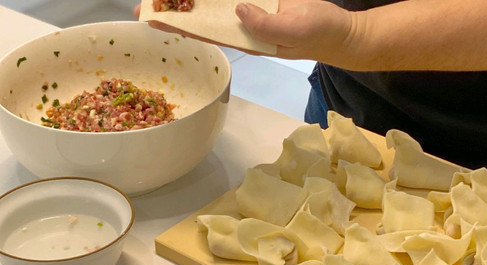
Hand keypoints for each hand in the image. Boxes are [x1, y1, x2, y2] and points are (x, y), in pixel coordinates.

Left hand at [134, 0, 355, 61]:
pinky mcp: (260, 0)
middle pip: (201, 17)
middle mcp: (241, 25)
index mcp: (245, 39)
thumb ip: (264, 25)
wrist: (339, 30)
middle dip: (175, 9)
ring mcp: (250, 12)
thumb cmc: (317, 34)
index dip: (176, 25)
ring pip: (214, 3)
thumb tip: (237, 10)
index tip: (151, 18)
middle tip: (146, 1)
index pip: (202, 32)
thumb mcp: (292, 31)